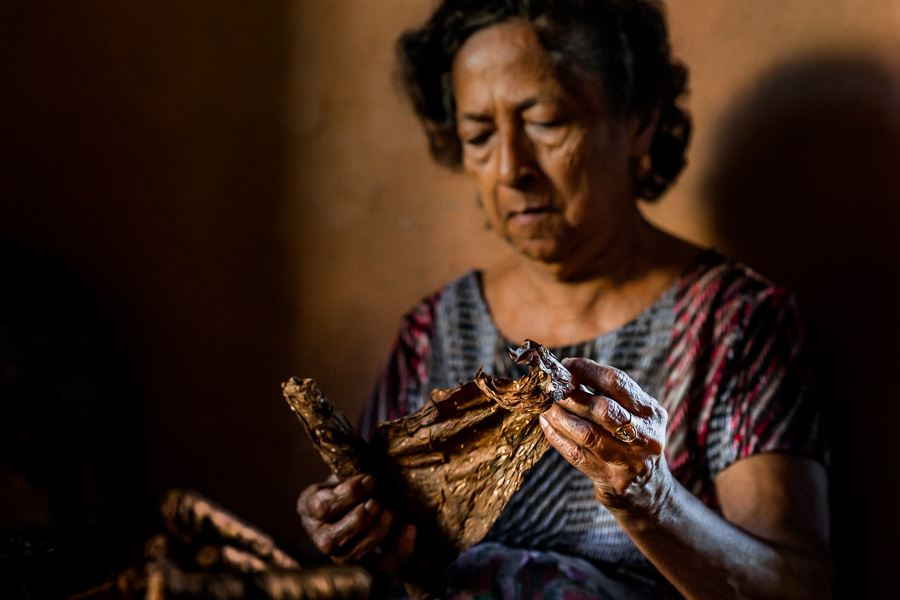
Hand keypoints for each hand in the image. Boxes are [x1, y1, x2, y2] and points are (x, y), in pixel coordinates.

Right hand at [296, 473, 415, 572]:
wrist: (354, 504)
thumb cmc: (348, 486)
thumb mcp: (342, 475)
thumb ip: (351, 473)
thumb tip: (373, 476)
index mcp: (310, 508)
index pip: (323, 507)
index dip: (348, 494)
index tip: (370, 480)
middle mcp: (320, 537)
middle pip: (332, 540)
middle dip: (358, 521)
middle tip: (376, 503)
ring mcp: (340, 556)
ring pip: (352, 557)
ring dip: (375, 535)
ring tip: (389, 514)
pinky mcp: (364, 568)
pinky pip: (380, 568)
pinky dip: (399, 551)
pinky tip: (410, 529)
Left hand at [539, 358, 672, 517]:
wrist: (649, 491)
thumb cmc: (634, 442)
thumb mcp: (635, 416)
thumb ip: (609, 395)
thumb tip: (568, 371)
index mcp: (651, 412)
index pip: (617, 382)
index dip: (588, 370)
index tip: (566, 365)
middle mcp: (645, 436)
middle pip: (603, 409)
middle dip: (571, 395)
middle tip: (551, 388)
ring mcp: (629, 461)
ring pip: (587, 433)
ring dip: (560, 417)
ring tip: (545, 406)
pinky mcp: (612, 480)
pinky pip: (577, 454)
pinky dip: (557, 437)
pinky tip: (546, 424)